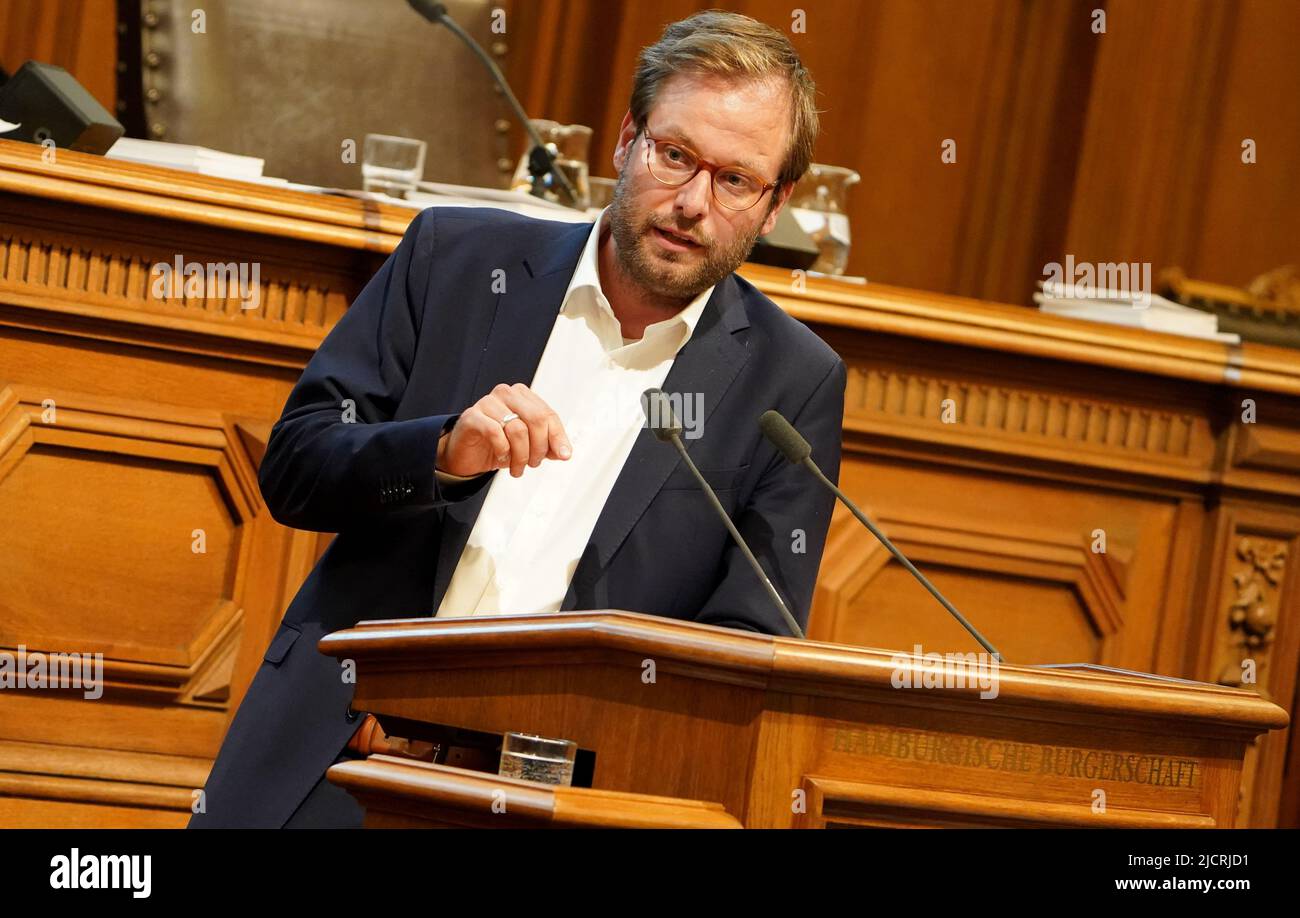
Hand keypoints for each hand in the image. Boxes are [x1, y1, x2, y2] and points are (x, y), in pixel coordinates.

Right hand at [437, 383, 571, 477]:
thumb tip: (565, 452)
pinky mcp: (472, 416)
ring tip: (517, 467)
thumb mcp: (529, 447)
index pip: (548, 415)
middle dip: (539, 448)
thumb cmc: (499, 446)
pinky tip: (501, 458)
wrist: (467, 455)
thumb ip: (549, 446)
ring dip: (521, 455)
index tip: (563, 455)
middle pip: (537, 419)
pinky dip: (503, 450)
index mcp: (523, 396)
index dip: (558, 437)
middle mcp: (506, 394)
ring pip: (517, 429)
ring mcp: (487, 402)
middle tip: (533, 464)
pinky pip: (495, 432)